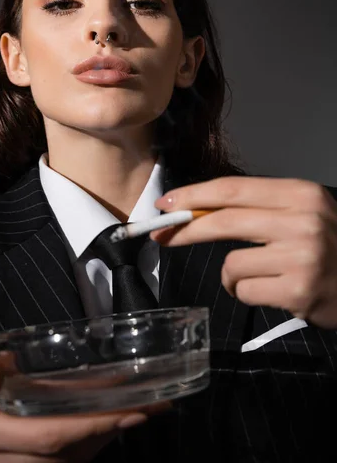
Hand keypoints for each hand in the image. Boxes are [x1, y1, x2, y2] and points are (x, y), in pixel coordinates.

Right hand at [0, 357, 168, 462]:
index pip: (48, 435)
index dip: (89, 426)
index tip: (125, 410)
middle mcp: (12, 461)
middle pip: (73, 451)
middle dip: (113, 430)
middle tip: (152, 406)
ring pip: (78, 457)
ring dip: (113, 434)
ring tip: (150, 408)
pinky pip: (75, 457)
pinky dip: (101, 438)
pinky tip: (123, 417)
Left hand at [153, 177, 336, 328]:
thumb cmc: (328, 246)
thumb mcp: (300, 213)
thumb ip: (257, 209)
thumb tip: (196, 210)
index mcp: (300, 194)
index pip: (233, 189)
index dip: (194, 195)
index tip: (166, 202)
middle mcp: (303, 220)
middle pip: (224, 221)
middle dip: (185, 229)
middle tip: (162, 235)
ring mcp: (302, 257)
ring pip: (231, 265)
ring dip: (233, 276)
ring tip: (261, 276)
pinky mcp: (298, 291)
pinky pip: (244, 291)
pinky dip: (248, 293)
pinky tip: (274, 291)